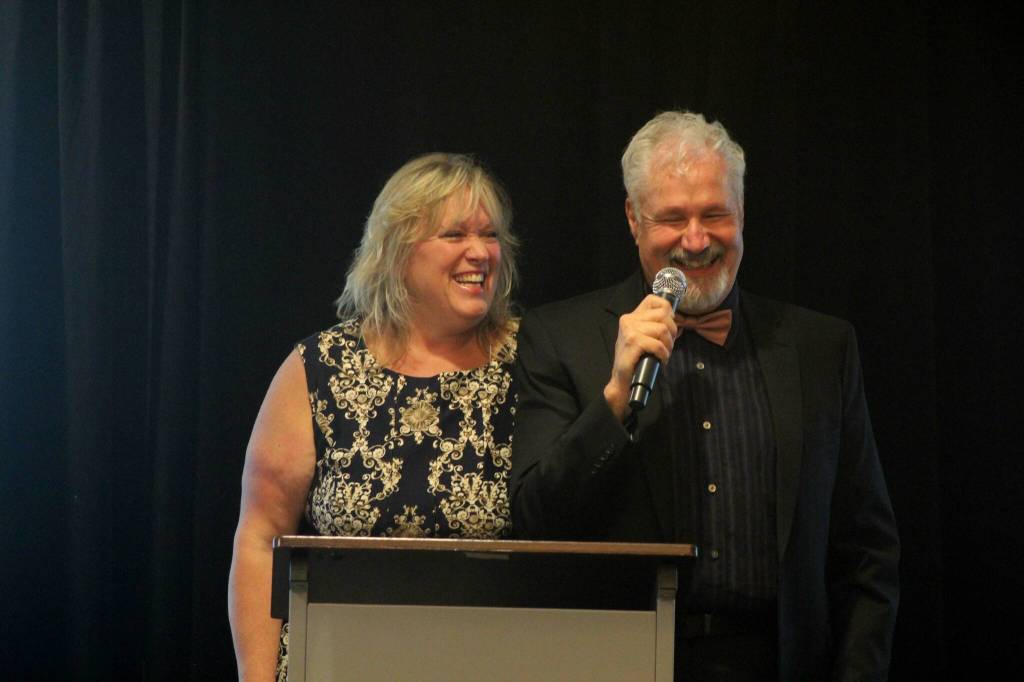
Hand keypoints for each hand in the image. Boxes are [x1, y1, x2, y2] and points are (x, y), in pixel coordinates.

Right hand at [604, 294, 677, 420]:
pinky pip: (658, 344)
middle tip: (667, 345)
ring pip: (662, 329)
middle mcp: (628, 320)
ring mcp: (630, 331)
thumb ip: (654, 325)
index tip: (668, 325)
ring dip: (668, 344)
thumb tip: (675, 318)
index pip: (654, 300)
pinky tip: (661, 360)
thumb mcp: (644, 336)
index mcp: (631, 316)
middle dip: (672, 331)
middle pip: (663, 315)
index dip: (667, 311)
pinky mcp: (633, 343)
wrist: (622, 380)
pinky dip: (663, 354)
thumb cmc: (636, 360)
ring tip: (663, 353)